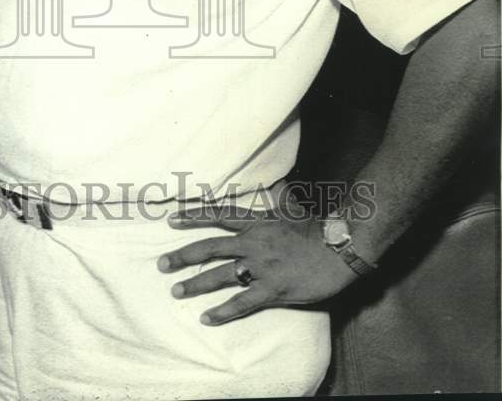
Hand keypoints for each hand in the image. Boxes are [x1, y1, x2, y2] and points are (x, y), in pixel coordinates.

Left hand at [157, 201, 358, 324]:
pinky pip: (242, 302)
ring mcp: (261, 267)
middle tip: (161, 264)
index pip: (218, 216)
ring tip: (176, 292)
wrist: (339, 249)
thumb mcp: (293, 208)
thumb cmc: (317, 228)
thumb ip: (280, 197)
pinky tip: (207, 318)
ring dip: (196, 285)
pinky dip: (223, 311)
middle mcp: (252, 243)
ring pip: (220, 275)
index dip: (193, 217)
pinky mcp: (272, 289)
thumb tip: (278, 183)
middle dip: (183, 256)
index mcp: (256, 222)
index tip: (171, 220)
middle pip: (210, 248)